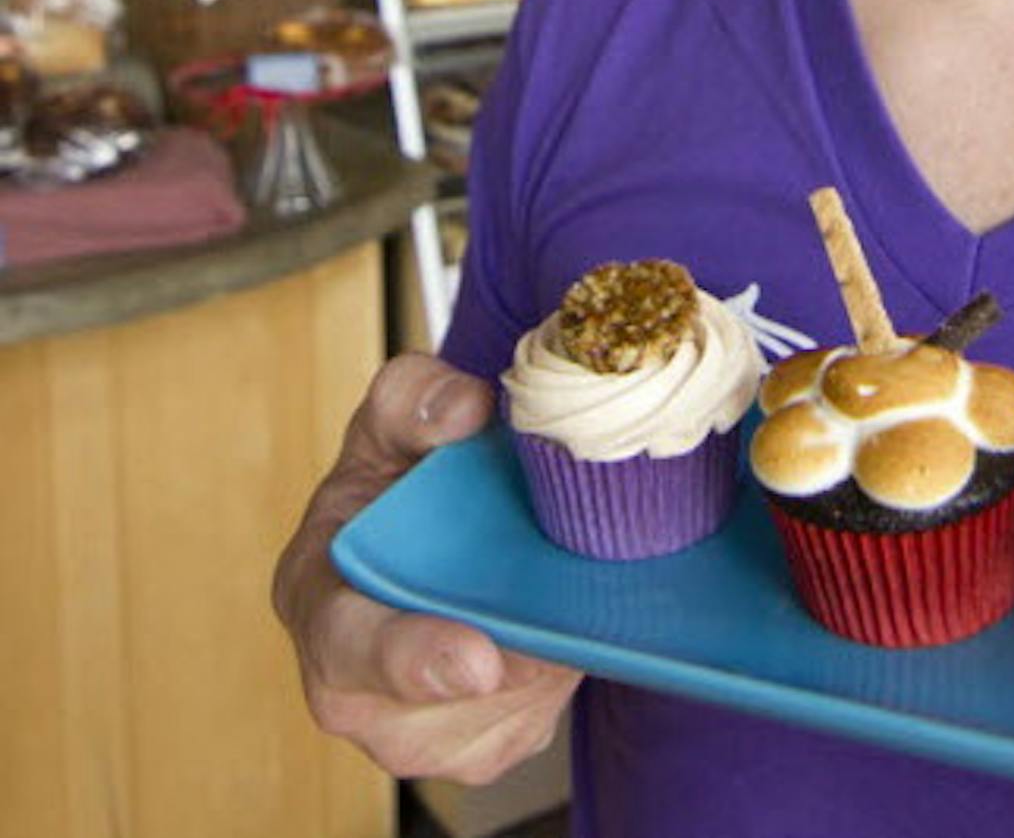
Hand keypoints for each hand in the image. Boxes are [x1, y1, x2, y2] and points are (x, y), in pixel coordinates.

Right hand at [273, 352, 582, 783]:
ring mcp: (419, 730)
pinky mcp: (484, 743)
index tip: (478, 661)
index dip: (413, 659)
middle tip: (569, 617)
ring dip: (550, 658)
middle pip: (442, 704)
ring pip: (507, 715)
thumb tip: (464, 411)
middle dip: (515, 659)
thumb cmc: (406, 469)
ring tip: (565, 588)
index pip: (351, 646)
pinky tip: (569, 617)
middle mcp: (355, 686)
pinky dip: (566, 671)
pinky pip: (538, 721)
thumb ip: (414, 397)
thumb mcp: (397, 415)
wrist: (444, 519)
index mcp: (316, 597)